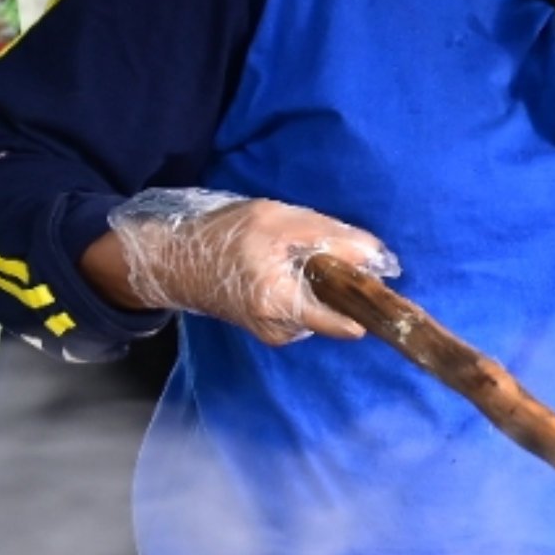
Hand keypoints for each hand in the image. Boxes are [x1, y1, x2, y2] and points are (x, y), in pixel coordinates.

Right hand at [93, 189, 399, 345]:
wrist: (174, 258)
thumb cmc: (224, 235)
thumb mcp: (280, 222)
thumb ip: (331, 237)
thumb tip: (380, 257)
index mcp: (284, 306)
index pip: (348, 322)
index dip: (367, 300)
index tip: (377, 282)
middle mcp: (282, 330)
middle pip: (337, 309)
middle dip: (337, 281)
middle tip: (312, 252)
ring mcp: (274, 332)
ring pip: (320, 306)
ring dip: (318, 282)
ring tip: (288, 257)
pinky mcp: (269, 327)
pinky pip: (303, 307)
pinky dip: (301, 288)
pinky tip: (279, 270)